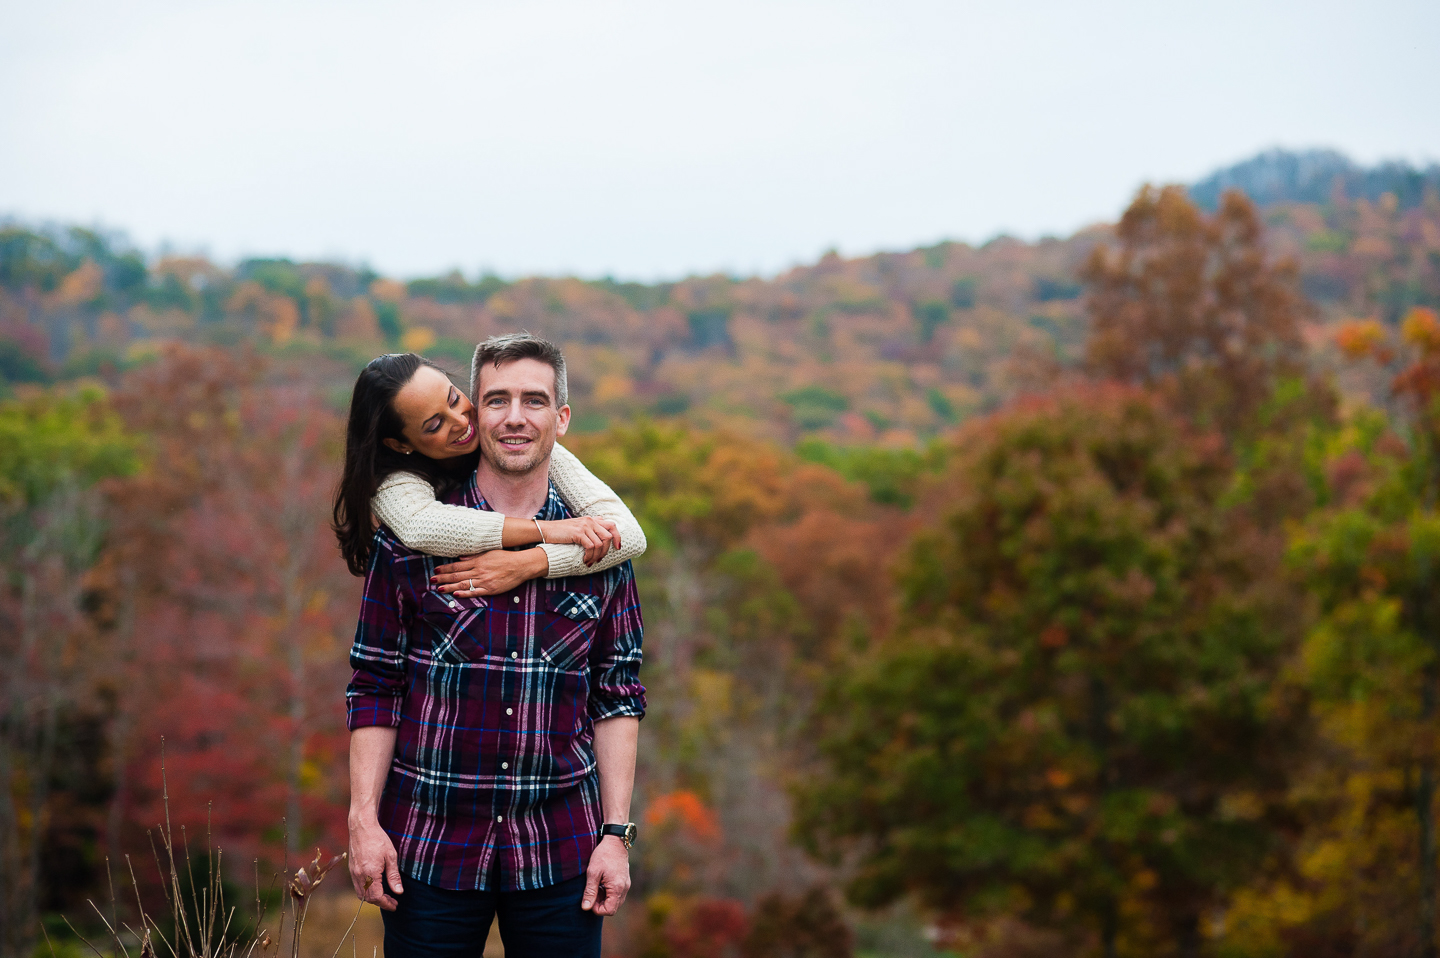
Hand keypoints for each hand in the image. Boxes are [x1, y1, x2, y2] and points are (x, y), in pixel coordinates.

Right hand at [348, 816, 403, 910]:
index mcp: (370, 874)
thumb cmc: (378, 839)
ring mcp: (353, 873)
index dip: (386, 904)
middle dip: (381, 902)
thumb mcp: (391, 856)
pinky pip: (357, 887)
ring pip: (361, 894)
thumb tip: (398, 892)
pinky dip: (366, 891)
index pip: (377, 897)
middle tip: (393, 902)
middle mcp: (359, 876)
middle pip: (368, 898)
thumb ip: (394, 876)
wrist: (362, 828)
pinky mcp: (351, 870)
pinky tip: (375, 886)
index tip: (395, 905)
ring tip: (385, 896)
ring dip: (372, 898)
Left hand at [433, 549, 547, 596]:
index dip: (446, 569)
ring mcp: (484, 581)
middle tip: (432, 580)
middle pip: (457, 575)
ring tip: (439, 588)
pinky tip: (455, 594)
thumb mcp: (489, 553)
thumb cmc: (506, 558)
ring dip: (450, 586)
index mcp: (478, 561)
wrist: (520, 566)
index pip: (457, 565)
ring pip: (463, 584)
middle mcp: (479, 571)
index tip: (436, 570)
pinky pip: (475, 592)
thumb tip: (460, 557)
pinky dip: (465, 593)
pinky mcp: (491, 589)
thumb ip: (474, 556)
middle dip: (443, 578)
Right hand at [540, 517, 620, 565]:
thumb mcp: (578, 526)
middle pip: (608, 536)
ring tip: (590, 562)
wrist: (546, 530)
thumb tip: (602, 526)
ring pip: (600, 544)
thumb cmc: (561, 531)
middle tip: (599, 559)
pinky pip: (591, 547)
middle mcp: (590, 521)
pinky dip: (590, 556)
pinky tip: (585, 560)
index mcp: (592, 519)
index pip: (612, 525)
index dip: (618, 537)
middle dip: (606, 551)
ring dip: (596, 556)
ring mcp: (584, 526)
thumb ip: (590, 525)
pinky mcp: (578, 533)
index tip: (617, 548)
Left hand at [581, 835, 629, 915]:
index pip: (609, 910)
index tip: (590, 899)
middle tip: (592, 892)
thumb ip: (590, 892)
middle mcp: (624, 888)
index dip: (597, 909)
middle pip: (613, 907)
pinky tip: (602, 883)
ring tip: (596, 886)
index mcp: (617, 888)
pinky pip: (618, 894)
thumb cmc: (603, 855)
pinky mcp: (625, 881)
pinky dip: (609, 893)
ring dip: (604, 899)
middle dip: (601, 904)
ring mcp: (626, 884)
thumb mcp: (593, 873)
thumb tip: (586, 908)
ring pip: (615, 901)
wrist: (615, 841)